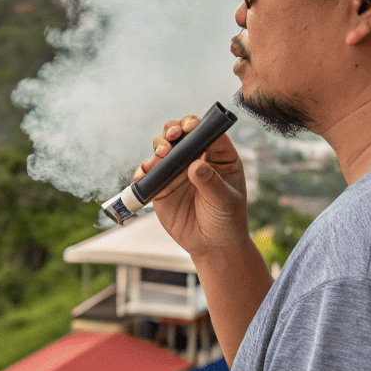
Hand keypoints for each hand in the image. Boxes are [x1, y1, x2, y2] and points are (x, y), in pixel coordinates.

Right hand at [135, 114, 250, 257]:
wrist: (212, 246)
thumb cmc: (227, 220)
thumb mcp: (225, 201)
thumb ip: (211, 182)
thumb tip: (195, 165)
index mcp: (218, 157)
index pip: (207, 132)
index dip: (197, 125)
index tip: (190, 127)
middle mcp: (195, 158)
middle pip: (180, 133)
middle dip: (173, 130)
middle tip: (172, 137)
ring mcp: (176, 171)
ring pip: (162, 148)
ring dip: (158, 146)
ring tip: (161, 156)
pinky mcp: (161, 186)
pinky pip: (148, 173)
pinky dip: (143, 171)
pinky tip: (144, 174)